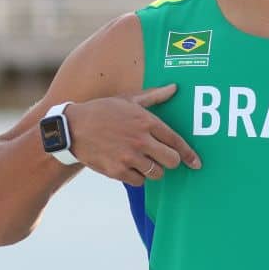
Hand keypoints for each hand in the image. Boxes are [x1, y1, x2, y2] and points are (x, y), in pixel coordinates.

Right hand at [66, 84, 201, 186]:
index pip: (176, 141)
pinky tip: (129, 166)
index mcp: (146, 121)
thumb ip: (154, 96)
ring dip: (153, 170)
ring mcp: (128, 156)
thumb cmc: (103, 111)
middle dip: (170, 161)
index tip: (196, 163)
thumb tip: (175, 87)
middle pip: (171, 161)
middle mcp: (140, 140)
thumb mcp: (128, 100)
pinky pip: (139, 181)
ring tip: (142, 161)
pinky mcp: (117, 171)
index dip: (189, 154)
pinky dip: (137, 177)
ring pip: (156, 173)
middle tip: (163, 158)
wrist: (72, 128)